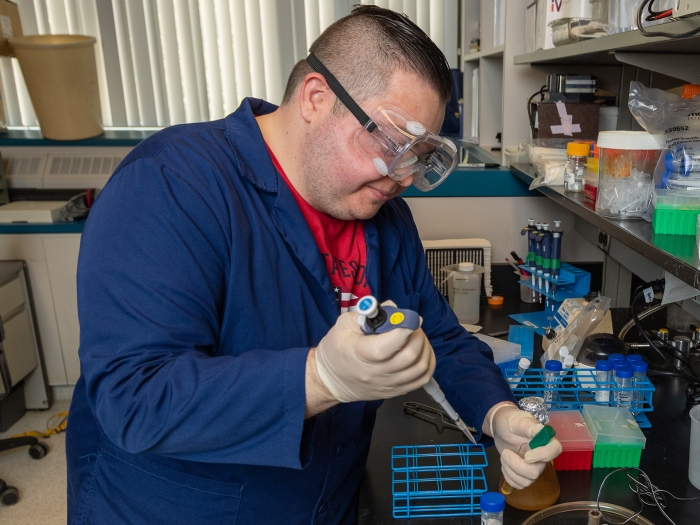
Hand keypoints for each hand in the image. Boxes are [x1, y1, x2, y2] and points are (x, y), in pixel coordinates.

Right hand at [314, 307, 435, 402]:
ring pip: (420, 368)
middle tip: (412, 325)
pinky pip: (422, 380)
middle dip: (417, 335)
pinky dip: (427, 363)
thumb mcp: (345, 324)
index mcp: (360, 353)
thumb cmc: (336, 349)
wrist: (330, 380)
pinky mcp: (395, 391)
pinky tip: (422, 352)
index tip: (409, 318)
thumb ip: (370, 313)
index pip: (387, 346)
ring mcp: (387, 384)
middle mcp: (376, 373)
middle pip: (409, 356)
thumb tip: (395, 309)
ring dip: (425, 348)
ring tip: (416, 337)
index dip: (404, 329)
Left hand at [487, 403, 561, 489]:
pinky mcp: (524, 474)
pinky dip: (508, 477)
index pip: (554, 451)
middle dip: (516, 465)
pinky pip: (519, 484)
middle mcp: (542, 456)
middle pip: (536, 472)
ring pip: (527, 481)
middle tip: (505, 453)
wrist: (500, 427)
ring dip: (510, 470)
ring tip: (504, 456)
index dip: (542, 456)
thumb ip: (528, 427)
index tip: (526, 456)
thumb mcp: (517, 421)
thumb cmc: (510, 421)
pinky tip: (505, 465)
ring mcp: (533, 466)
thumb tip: (541, 429)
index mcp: (544, 440)